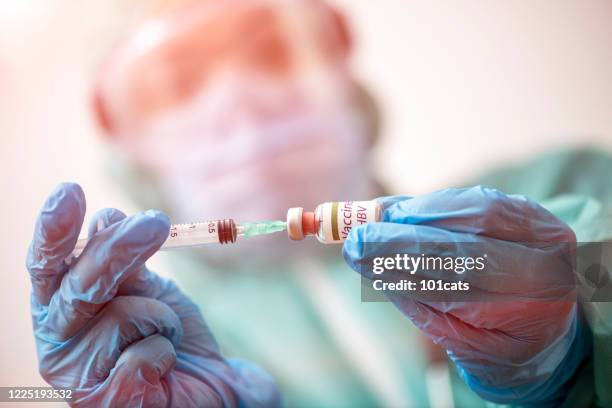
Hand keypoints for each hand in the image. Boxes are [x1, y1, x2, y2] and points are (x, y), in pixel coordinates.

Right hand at [26, 183, 279, 406]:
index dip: (54, 229)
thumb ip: (121, 260)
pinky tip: (163, 365)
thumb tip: (106, 217)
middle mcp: (56, 344)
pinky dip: (166, 350)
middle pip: (79, 284)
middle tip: (156, 222)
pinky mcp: (109, 404)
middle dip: (118, 250)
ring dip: (161, 316)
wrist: (206, 381)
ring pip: (123, 316)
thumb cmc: (167, 331)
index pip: (47, 265)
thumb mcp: (146, 286)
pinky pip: (146, 355)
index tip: (69, 190)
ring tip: (164, 335)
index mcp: (58, 309)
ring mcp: (78, 380)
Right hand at [343, 186, 590, 405]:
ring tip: (384, 223)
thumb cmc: (494, 343)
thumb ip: (414, 296)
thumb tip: (365, 252)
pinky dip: (439, 205)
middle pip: (468, 234)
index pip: (458, 274)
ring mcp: (546, 231)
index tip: (358, 247)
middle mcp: (548, 264)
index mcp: (529, 307)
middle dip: (406, 232)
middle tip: (362, 231)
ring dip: (421, 213)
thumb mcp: (453, 336)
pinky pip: (480, 199)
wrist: (546, 336)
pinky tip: (411, 215)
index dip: (404, 255)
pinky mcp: (534, 211)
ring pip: (475, 208)